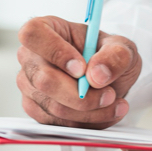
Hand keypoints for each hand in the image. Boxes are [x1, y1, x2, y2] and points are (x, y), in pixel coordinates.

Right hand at [17, 15, 141, 128]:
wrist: (106, 78)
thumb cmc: (106, 55)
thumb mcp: (122, 48)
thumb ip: (115, 56)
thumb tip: (97, 75)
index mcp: (45, 28)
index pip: (33, 34)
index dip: (56, 52)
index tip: (82, 68)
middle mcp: (30, 56)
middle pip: (43, 79)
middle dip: (81, 95)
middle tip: (109, 95)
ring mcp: (29, 84)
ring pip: (53, 106)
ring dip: (89, 111)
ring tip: (114, 104)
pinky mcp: (35, 108)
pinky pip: (56, 122)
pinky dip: (84, 122)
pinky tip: (103, 113)